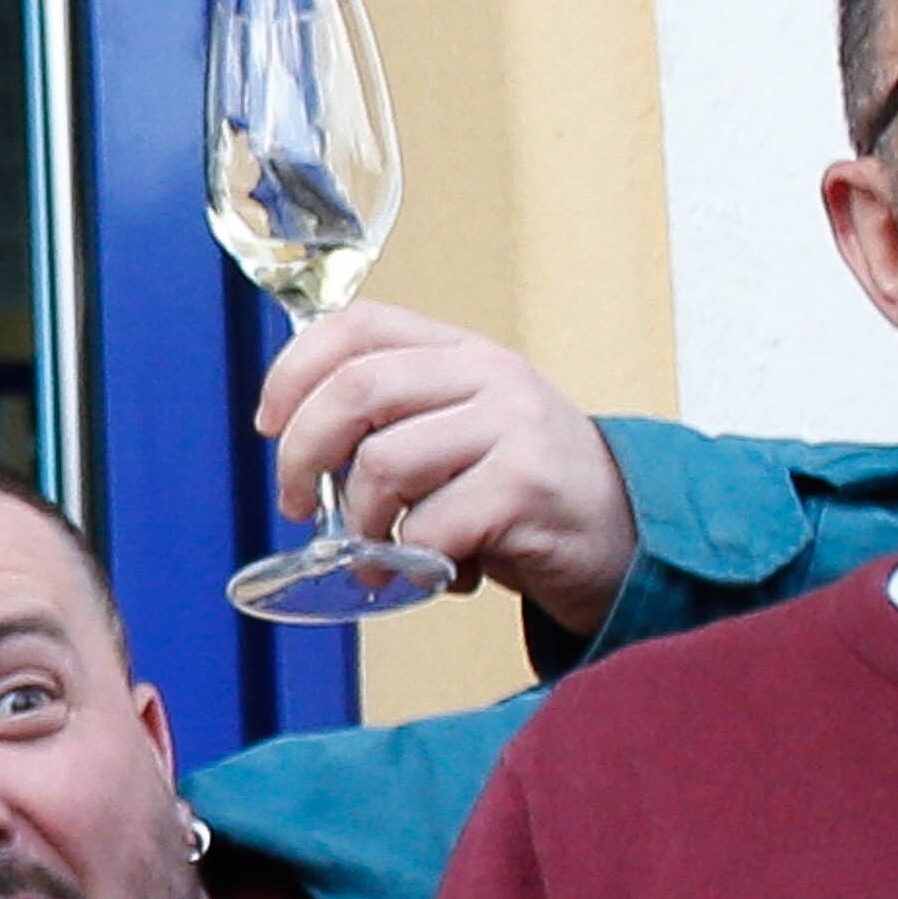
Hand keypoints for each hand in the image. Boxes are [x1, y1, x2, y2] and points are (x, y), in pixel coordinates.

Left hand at [253, 303, 637, 634]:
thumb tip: (295, 440)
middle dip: (302, 455)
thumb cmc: (527, 491)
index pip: (357, 325)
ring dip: (361, 525)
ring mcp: (512, 426)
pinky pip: (430, 527)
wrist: (627, 535)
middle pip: (356, 390)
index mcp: (460, 350)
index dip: (294, 370)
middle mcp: (487, 375)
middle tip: (297, 504)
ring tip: (378, 554)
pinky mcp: (526, 487)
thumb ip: (395, 417)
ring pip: (384, 464)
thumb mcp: (463, 428)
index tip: (270, 424)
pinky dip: (414, 564)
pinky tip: (437, 572)